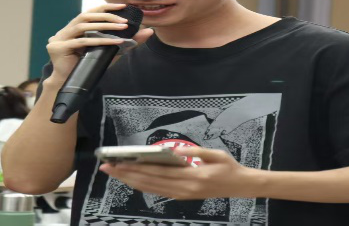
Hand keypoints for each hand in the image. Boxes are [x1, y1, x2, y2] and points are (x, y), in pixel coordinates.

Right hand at [46, 3, 154, 83]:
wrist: (69, 85)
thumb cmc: (88, 67)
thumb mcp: (110, 51)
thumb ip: (127, 41)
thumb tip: (149, 31)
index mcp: (74, 27)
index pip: (90, 11)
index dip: (106, 7)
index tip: (123, 6)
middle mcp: (66, 30)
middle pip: (86, 16)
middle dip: (107, 16)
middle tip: (124, 21)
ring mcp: (59, 38)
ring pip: (84, 26)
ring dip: (104, 26)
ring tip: (121, 28)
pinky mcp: (58, 48)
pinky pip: (82, 42)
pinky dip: (99, 41)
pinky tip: (113, 41)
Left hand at [98, 147, 263, 199]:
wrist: (240, 186)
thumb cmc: (229, 167)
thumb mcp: (216, 154)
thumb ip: (195, 153)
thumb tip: (174, 151)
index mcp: (193, 176)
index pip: (158, 172)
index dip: (138, 167)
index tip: (121, 162)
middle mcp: (185, 189)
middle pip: (150, 182)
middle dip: (127, 175)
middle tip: (108, 168)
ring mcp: (183, 195)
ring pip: (152, 189)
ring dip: (131, 182)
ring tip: (115, 174)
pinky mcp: (182, 197)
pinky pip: (159, 193)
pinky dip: (143, 187)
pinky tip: (133, 182)